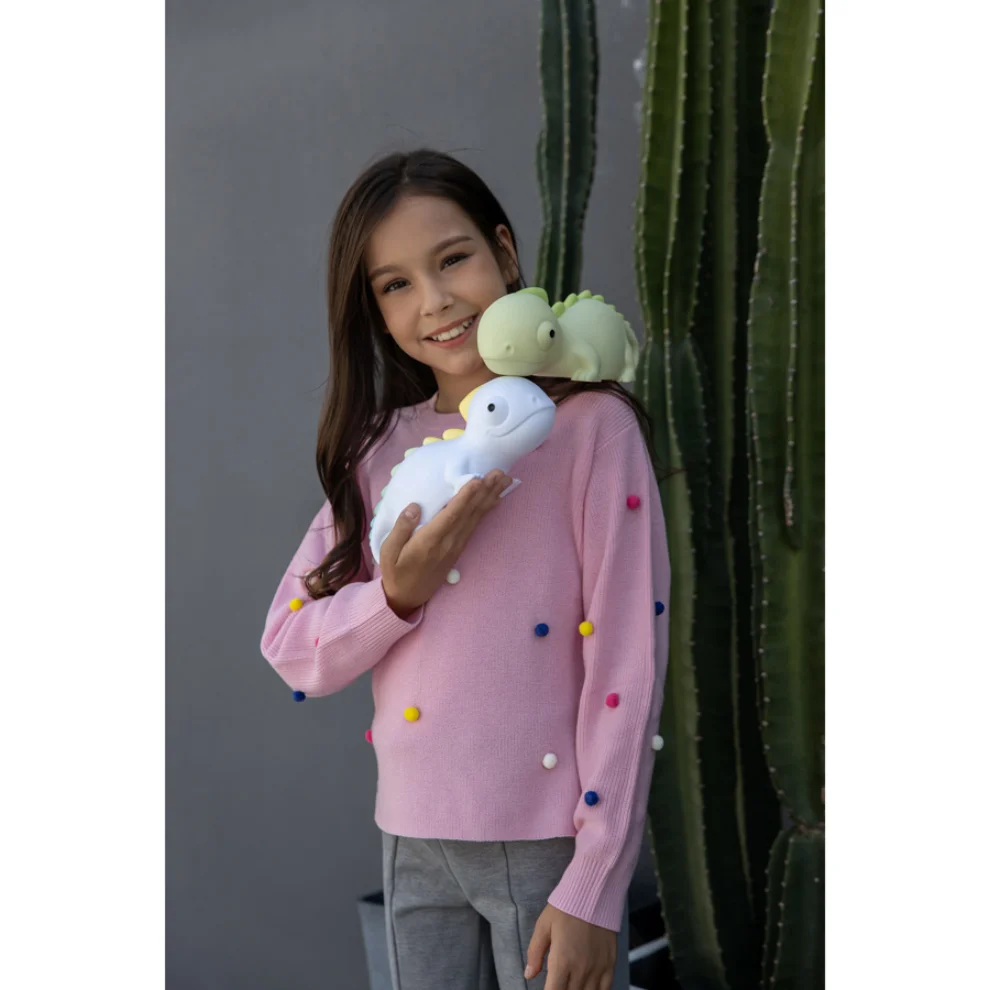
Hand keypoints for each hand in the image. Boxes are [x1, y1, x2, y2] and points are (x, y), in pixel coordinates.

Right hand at [380, 470, 512, 617]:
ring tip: (504, 480)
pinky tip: (495, 499)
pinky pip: (475, 525)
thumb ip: (401, 528)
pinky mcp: (459, 547)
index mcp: (429, 541)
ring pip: (476, 518)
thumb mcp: (389, 551)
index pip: (451, 516)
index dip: (465, 497)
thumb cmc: (396, 571)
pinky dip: (486, 510)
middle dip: (485, 492)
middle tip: (500, 473)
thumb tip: (414, 506)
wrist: (408, 597)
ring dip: (490, 497)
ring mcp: (456, 545)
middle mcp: (448, 542)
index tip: (477, 480)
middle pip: (469, 513)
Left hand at [524, 903, 616, 988]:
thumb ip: (535, 953)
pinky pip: (605, 989)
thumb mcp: (543, 926)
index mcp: (562, 962)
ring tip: (570, 985)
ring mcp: (597, 969)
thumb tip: (528, 975)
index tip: (547, 989)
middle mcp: (581, 970)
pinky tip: (588, 989)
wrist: (593, 893)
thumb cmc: (565, 908)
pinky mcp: (610, 964)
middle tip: (557, 983)